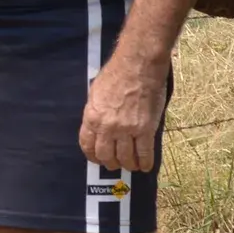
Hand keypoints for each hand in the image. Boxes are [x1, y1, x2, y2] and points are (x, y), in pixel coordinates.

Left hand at [79, 48, 166, 172]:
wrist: (138, 65)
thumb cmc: (116, 74)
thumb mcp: (95, 93)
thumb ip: (95, 112)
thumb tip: (97, 125)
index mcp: (92, 117)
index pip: (87, 145)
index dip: (92, 156)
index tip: (97, 159)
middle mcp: (107, 127)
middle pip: (106, 156)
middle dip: (110, 163)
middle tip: (115, 163)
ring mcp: (127, 130)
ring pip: (125, 158)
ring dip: (128, 164)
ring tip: (131, 164)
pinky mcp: (145, 129)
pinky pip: (144, 153)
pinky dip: (145, 163)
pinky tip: (145, 166)